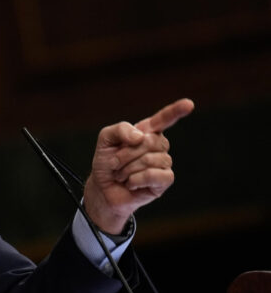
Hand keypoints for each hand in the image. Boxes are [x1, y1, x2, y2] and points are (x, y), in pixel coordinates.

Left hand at [83, 98, 194, 233]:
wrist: (103, 188)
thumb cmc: (107, 162)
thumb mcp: (105, 140)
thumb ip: (120, 130)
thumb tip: (141, 137)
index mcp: (146, 131)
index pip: (164, 118)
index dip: (176, 111)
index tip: (189, 104)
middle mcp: (158, 145)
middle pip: (150, 141)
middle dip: (126, 153)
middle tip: (115, 163)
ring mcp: (164, 163)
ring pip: (151, 159)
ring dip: (128, 168)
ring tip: (122, 174)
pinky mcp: (164, 181)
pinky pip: (156, 175)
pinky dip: (137, 179)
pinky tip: (131, 183)